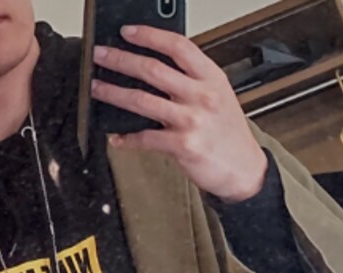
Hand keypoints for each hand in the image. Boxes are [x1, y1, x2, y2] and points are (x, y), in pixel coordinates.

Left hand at [92, 27, 267, 202]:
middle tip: (101, 56)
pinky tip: (116, 137)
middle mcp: (201, 95)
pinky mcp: (183, 146)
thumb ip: (192, 80)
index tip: (128, 33)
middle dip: (121, 60)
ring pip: (142, 100)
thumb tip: (155, 70)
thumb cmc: (228, 134)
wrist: (244, 169)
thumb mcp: (219, 95)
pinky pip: (146, 138)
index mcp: (211, 77)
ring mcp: (191, 120)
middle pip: (153, 69)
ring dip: (114, 93)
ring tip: (98, 88)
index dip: (149, 35)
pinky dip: (127, 138)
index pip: (177, 46)